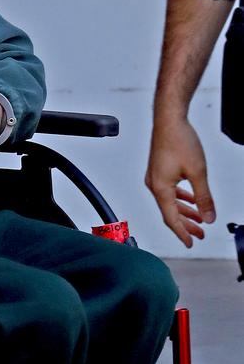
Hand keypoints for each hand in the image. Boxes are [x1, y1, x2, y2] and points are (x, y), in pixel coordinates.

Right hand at [145, 118, 214, 247]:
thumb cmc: (178, 140)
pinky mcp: (158, 170)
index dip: (182, 233)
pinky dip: (180, 199)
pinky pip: (169, 191)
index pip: (171, 218)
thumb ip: (204, 197)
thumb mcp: (198, 172)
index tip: (191, 243)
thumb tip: (209, 217)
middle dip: (186, 225)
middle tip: (199, 235)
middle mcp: (154, 185)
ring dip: (184, 212)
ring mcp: (155, 177)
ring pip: (170, 202)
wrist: (168, 120)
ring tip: (198, 220)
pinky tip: (190, 200)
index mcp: (160, 188)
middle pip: (170, 212)